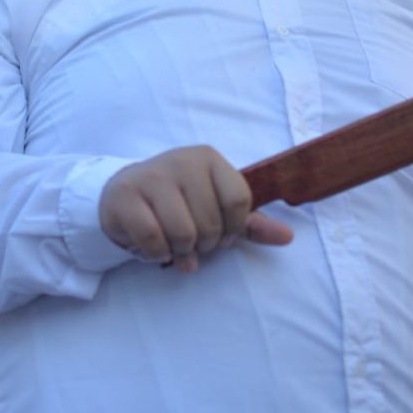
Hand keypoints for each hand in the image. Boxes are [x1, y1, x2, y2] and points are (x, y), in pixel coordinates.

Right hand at [100, 146, 293, 272]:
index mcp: (209, 158)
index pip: (239, 200)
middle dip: (205, 244)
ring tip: (175, 246)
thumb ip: (251, 223)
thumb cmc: (179, 201)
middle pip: (211, 222)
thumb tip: (288, 237)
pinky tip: (156, 247)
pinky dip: (157, 253)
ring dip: (181, 251)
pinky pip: (153, 239)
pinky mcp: (125, 196)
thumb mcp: (216, 207)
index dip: (233, 228)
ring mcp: (151, 176)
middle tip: (194, 242)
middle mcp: (182, 160)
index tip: (222, 234)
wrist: (125, 192)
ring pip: (183, 233)